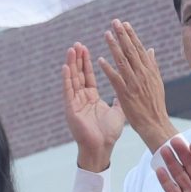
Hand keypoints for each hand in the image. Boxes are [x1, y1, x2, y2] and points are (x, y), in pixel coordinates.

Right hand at [62, 43, 126, 171]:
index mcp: (91, 98)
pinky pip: (68, 91)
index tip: (85, 48)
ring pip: (72, 80)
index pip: (88, 76)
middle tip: (77, 44)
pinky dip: (67, 79)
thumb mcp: (117, 111)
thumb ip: (119, 97)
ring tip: (71, 50)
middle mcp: (81, 98)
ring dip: (71, 65)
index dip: (87, 62)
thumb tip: (125, 87)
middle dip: (78, 59)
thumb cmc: (109, 133)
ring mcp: (75, 103)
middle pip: (79, 75)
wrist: (102, 147)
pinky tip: (65, 67)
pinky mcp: (71, 109)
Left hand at [98, 20, 174, 151]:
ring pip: (123, 61)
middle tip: (115, 22)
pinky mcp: (125, 94)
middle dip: (123, 36)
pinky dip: (108, 69)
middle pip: (131, 51)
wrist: (154, 123)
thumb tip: (150, 50)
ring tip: (106, 35)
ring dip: (114, 47)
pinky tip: (100, 60)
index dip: (131, 36)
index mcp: (150, 71)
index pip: (140, 49)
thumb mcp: (157, 82)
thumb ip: (152, 65)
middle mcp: (143, 74)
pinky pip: (115, 78)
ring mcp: (134, 83)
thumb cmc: (155, 103)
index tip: (124, 24)